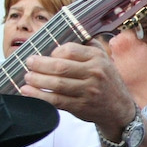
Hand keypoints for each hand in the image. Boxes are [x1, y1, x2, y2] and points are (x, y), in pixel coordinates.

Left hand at [21, 41, 136, 135]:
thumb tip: (59, 38)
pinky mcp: (81, 106)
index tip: (46, 55)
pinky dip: (39, 96)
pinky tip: (28, 92)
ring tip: (27, 77)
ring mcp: (88, 91)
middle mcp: (94, 74)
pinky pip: (56, 100)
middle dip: (39, 65)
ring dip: (37, 80)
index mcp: (98, 58)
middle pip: (60, 67)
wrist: (119, 108)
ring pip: (56, 84)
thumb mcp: (103, 59)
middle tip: (29, 63)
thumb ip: (85, 47)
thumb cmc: (106, 80)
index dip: (53, 52)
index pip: (69, 50)